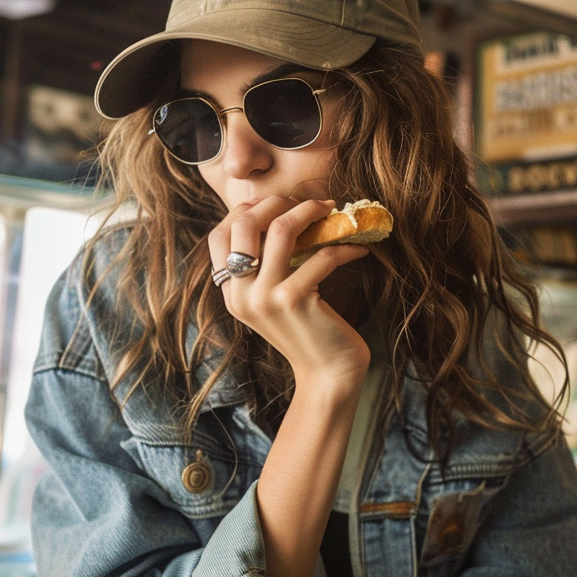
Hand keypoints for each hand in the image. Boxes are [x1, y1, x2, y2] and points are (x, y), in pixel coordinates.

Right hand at [208, 196, 369, 392]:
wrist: (327, 375)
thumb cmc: (307, 330)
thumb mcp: (272, 299)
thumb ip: (265, 266)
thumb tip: (280, 213)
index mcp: (231, 292)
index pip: (219, 235)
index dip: (246, 210)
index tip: (278, 205)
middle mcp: (241, 295)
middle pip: (245, 223)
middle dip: (279, 202)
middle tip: (310, 203)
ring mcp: (265, 298)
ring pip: (281, 230)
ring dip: (310, 212)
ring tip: (332, 211)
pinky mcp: (294, 301)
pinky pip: (320, 256)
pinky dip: (344, 247)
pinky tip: (358, 248)